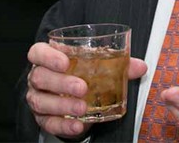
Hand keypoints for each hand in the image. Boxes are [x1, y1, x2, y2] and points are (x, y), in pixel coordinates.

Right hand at [25, 41, 146, 138]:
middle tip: (82, 88)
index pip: (38, 52)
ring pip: (41, 101)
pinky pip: (48, 123)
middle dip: (61, 82)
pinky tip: (77, 125)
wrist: (71, 96)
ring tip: (82, 108)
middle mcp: (38, 77)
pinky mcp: (43, 118)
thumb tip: (140, 66)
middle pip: (40, 77)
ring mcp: (38, 98)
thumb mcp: (96, 65)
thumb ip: (117, 64)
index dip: (48, 56)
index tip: (66, 62)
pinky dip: (63, 125)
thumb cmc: (80, 73)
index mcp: (48, 58)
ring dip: (62, 105)